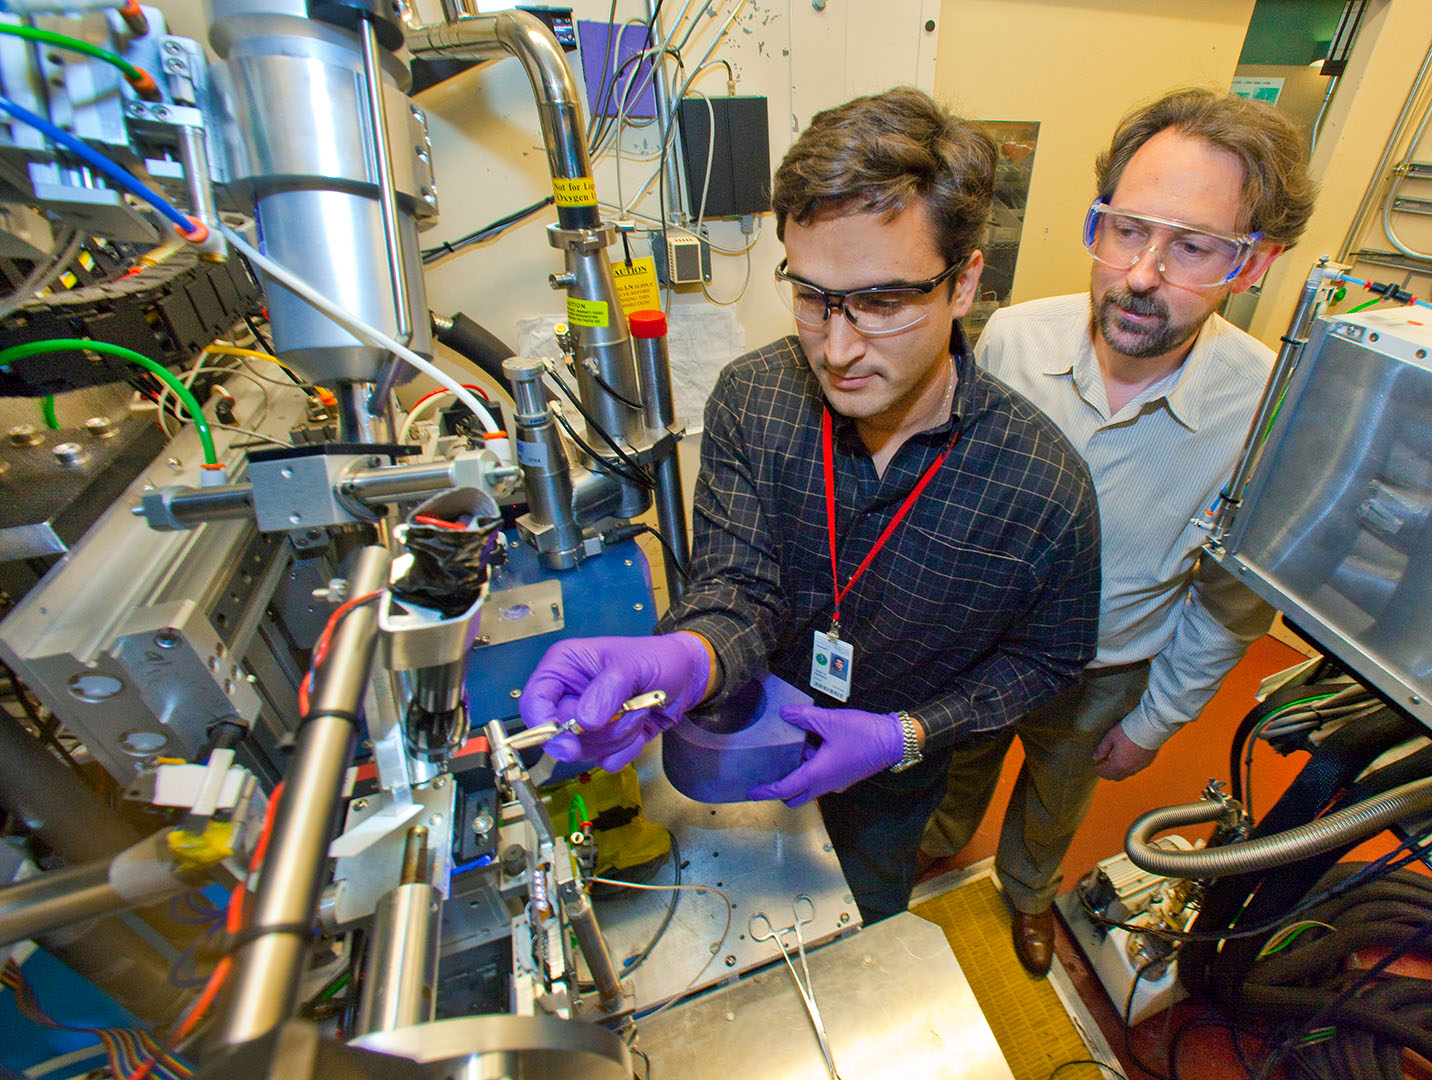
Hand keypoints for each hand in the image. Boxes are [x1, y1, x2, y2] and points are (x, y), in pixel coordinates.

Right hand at [520, 632, 711, 771]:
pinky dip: (627, 748)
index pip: (534, 702)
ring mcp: (585, 721)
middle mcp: (569, 695)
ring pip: (585, 751)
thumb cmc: (656, 658)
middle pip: (560, 734)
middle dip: (599, 729)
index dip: (544, 726)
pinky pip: (606, 760)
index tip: (567, 742)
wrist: (684, 677)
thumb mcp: (632, 665)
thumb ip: (608, 689)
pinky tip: (640, 726)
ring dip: (618, 736)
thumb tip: (585, 721)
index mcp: (564, 667)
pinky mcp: (603, 740)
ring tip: (638, 710)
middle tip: (627, 709)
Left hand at [746, 704, 903, 807]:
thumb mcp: (829, 720)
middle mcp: (825, 784)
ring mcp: (836, 782)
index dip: (766, 791)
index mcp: (818, 775)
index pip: (785, 789)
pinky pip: (821, 777)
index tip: (751, 792)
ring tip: (789, 749)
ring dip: (797, 773)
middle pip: (796, 796)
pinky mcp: (844, 776)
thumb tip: (784, 713)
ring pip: (809, 786)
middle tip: (767, 777)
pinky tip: (811, 745)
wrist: (893, 741)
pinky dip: (811, 767)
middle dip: (780, 791)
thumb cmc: (863, 734)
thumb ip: (804, 717)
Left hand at [1092, 725, 1158, 779]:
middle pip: (1116, 777)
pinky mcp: (1148, 761)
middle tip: (1104, 762)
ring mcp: (1140, 766)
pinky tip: (1128, 755)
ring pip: (1127, 773)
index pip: (1105, 774)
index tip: (1095, 764)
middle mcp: (1130, 769)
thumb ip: (1102, 749)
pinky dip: (1130, 765)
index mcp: (1119, 764)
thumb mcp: (1110, 737)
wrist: (1152, 727)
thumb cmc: (1129, 730)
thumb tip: (1096, 757)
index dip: (1098, 770)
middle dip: (1108, 772)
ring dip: (1120, 769)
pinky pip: (1136, 768)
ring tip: (1116, 758)